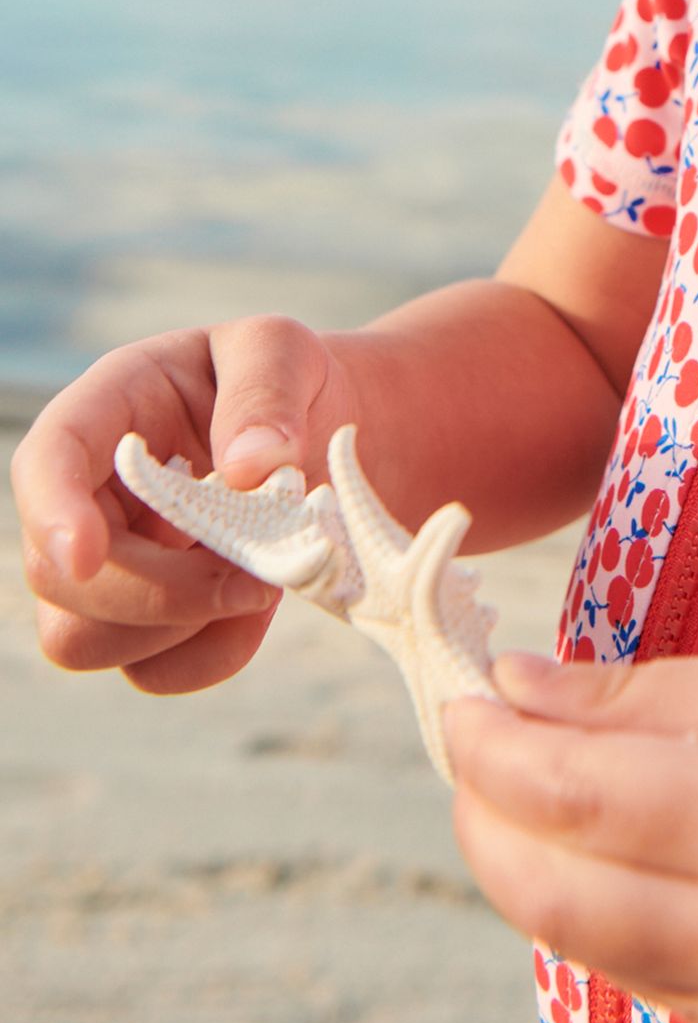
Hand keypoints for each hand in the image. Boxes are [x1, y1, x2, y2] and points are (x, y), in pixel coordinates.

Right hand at [12, 315, 357, 694]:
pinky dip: (214, 652)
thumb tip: (247, 465)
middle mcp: (91, 494)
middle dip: (155, 592)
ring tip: (262, 575)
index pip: (46, 463)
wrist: (325, 428)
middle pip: (59, 579)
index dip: (53, 514)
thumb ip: (266, 391)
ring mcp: (112, 565)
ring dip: (182, 627)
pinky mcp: (150, 619)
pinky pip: (155, 671)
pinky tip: (258, 604)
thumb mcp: (282, 350)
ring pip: (87, 640)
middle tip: (254, 574)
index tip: (88, 554)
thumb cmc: (286, 380)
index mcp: (107, 410)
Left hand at [443, 638, 697, 1022]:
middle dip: (482, 816)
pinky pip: (634, 969)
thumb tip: (508, 689)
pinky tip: (615, 846)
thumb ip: (630, 697)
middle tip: (470, 745)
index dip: (491, 749)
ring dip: (528, 862)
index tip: (456, 698)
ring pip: (579, 939)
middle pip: (547, 894)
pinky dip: (597, 905)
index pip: (573, 799)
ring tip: (527, 781)